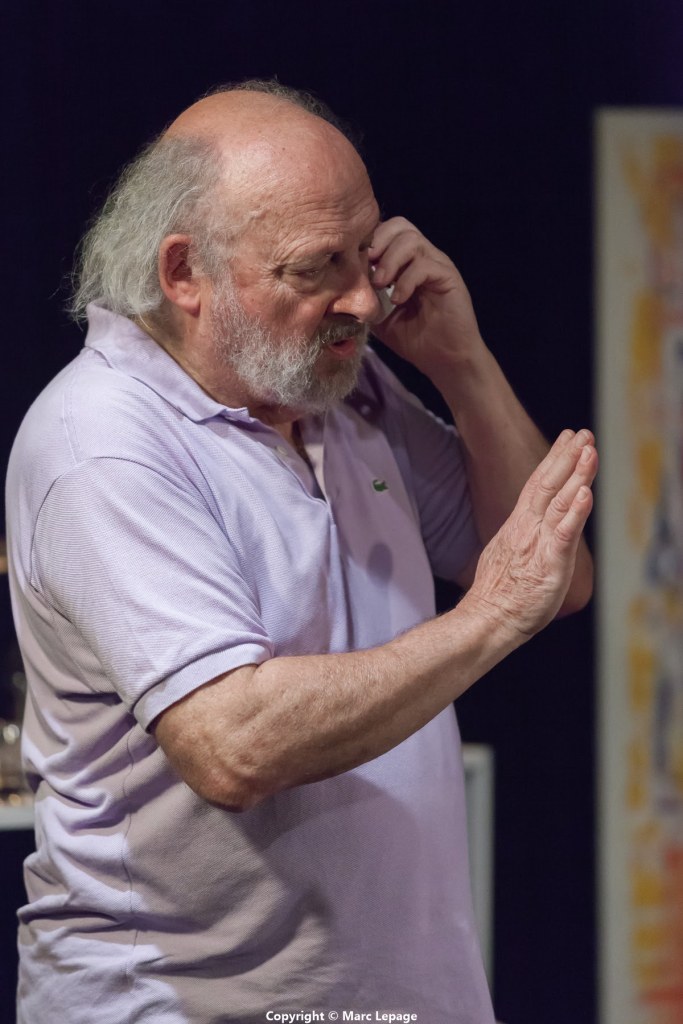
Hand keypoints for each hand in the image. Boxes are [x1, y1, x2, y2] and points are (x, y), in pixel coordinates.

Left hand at [369, 217, 482, 376]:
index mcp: (406, 263)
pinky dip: (407, 280)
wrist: (443, 360)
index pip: (386, 232)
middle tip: (367, 269)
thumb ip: (365, 297)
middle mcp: (422, 257)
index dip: (368, 242)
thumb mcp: (379, 317)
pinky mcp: (448, 277)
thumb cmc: (414, 339)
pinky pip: (425, 264)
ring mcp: (436, 265)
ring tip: (381, 285)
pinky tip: (398, 300)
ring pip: (411, 240)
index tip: (354, 265)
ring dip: (390, 261)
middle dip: (378, 243)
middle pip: (400, 225)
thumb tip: (338, 287)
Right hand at [461, 429, 596, 640]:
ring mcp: (538, 544)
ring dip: (576, 474)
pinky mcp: (549, 563)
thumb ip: (523, 539)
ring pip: (560, 502)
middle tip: (584, 433)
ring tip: (589, 451)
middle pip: (548, 484)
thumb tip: (530, 530)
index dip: (554, 460)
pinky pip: (564, 534)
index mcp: (518, 527)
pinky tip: (585, 494)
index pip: (537, 485)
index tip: (568, 440)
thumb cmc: (499, 596)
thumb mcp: (507, 555)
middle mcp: (528, 529)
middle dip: (568, 456)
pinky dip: (576, 512)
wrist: (487, 620)